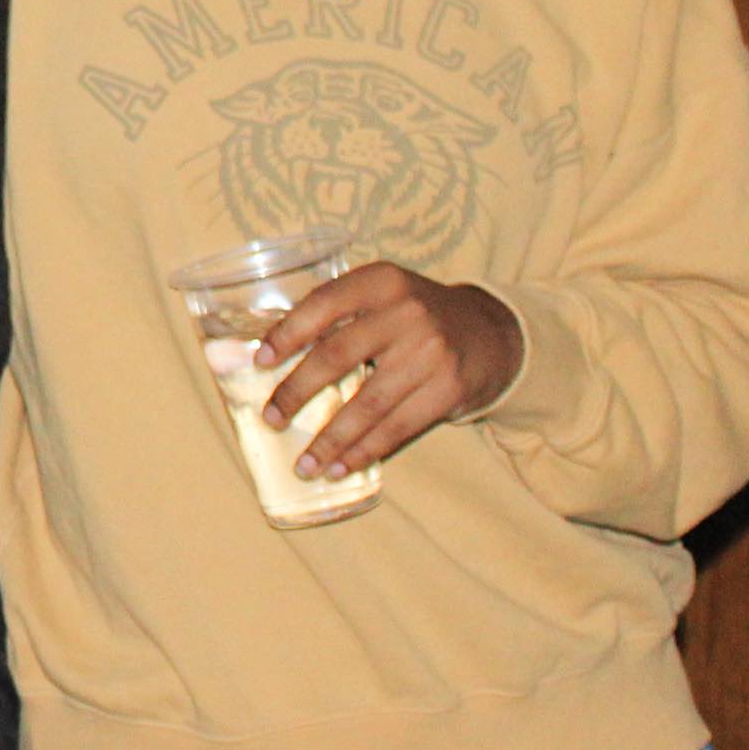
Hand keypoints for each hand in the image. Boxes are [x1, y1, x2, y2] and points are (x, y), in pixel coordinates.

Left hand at [257, 263, 525, 479]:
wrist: (488, 333)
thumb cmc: (414, 317)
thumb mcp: (382, 296)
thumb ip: (336, 315)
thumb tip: (265, 355)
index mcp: (381, 281)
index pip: (323, 304)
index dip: (287, 333)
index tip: (260, 363)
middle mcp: (407, 312)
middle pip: (338, 356)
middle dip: (297, 392)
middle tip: (271, 419)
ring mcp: (431, 352)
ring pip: (368, 403)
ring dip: (330, 439)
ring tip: (304, 464)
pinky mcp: (449, 388)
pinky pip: (397, 427)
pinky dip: (364, 451)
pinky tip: (340, 467)